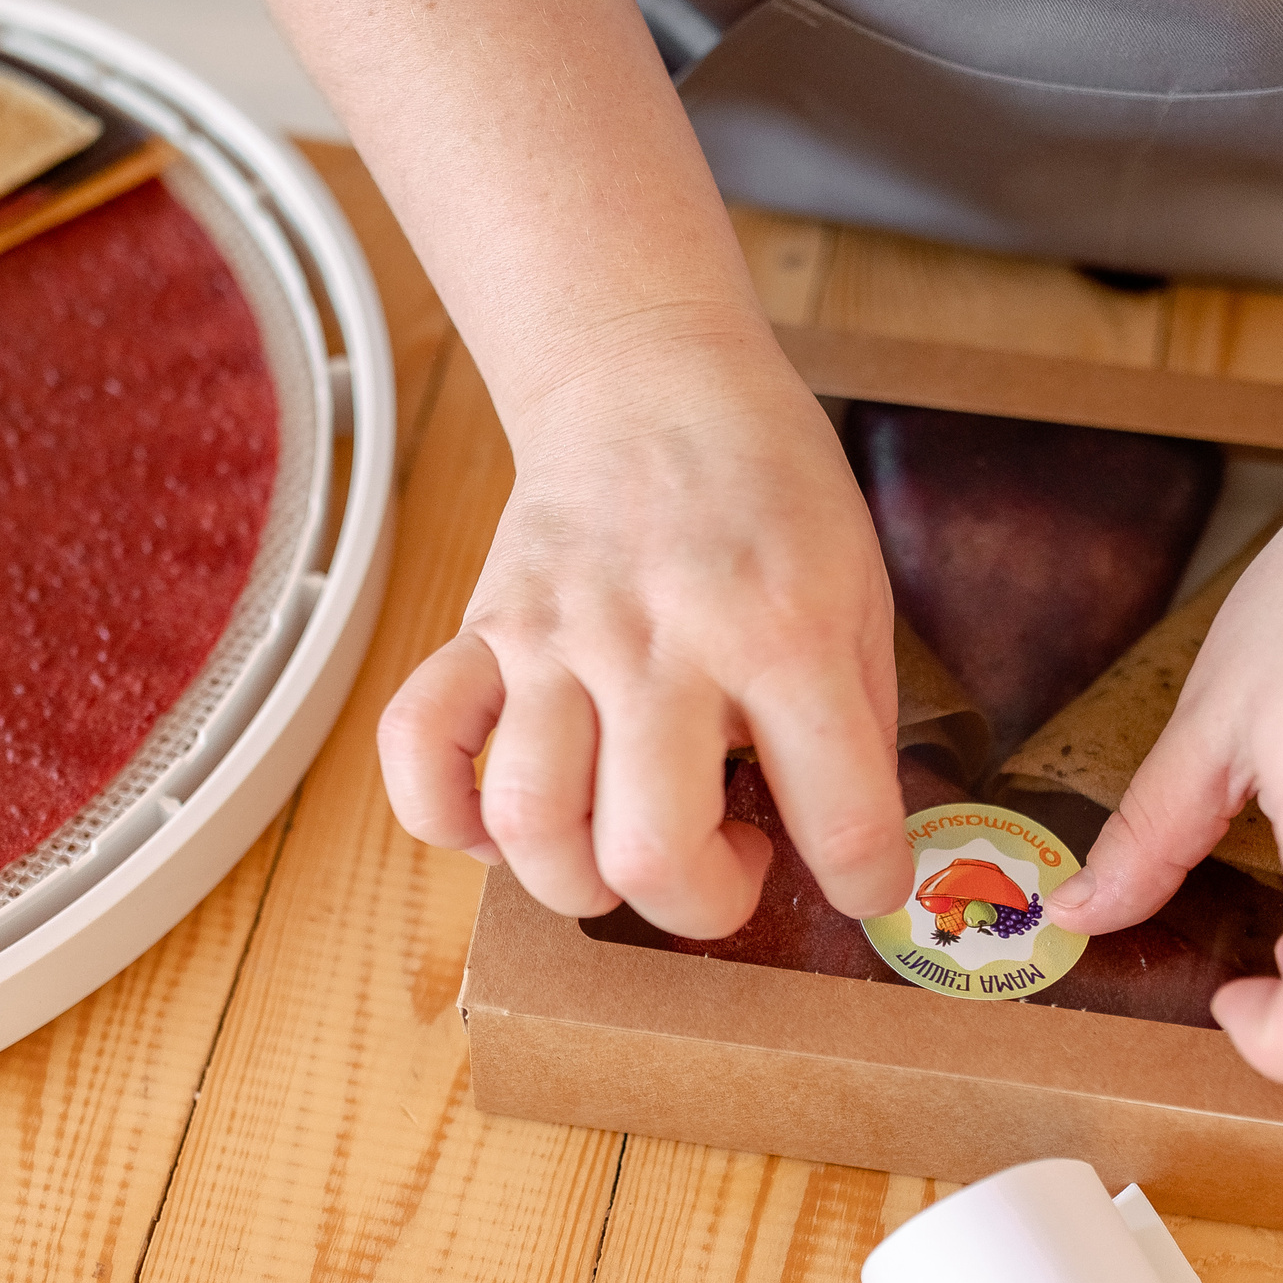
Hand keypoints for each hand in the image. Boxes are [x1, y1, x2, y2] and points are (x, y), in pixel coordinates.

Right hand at [378, 321, 909, 937]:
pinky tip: (505, 823)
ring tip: (622, 843)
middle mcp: (663, 642)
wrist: (648, 376)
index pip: (839, 815)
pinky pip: (418, 754)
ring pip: (530, 824)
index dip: (864, 882)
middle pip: (650, 856)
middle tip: (726, 858)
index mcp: (785, 630)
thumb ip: (857, 724)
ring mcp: (555, 639)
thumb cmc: (763, 488)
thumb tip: (856, 854)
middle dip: (700, 905)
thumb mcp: (859, 591)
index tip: (859, 881)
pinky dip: (449, 820)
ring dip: (579, 880)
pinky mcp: (480, 634)